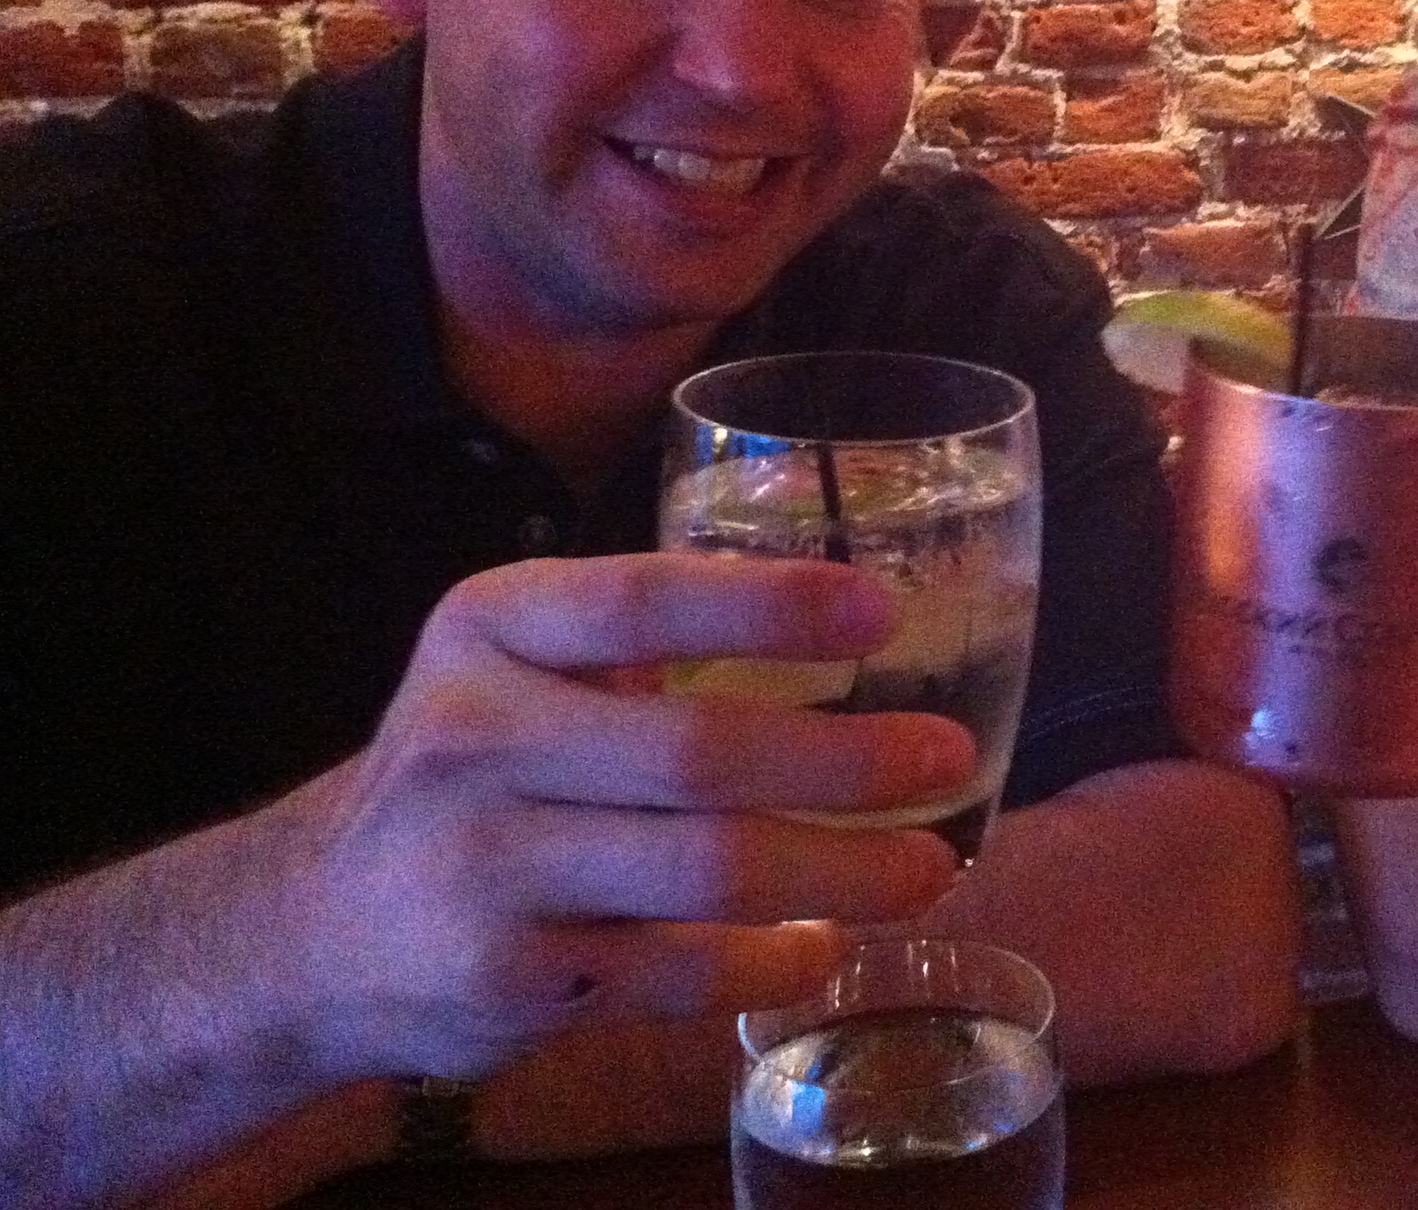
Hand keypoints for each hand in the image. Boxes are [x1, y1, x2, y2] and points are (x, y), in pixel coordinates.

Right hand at [262, 551, 975, 1086]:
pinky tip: (823, 946)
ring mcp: (485, 868)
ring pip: (707, 868)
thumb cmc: (472, 769)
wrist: (312, 931)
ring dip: (841, 871)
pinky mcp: (508, 981)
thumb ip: (641, 637)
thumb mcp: (515, 666)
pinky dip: (771, 959)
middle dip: (845, 760)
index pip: (640, 599)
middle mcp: (475, 738)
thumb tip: (855, 621)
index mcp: (490, 631)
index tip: (880, 615)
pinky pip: (681, 969)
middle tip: (944, 758)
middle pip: (698, 749)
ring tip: (928, 868)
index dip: (769, 605)